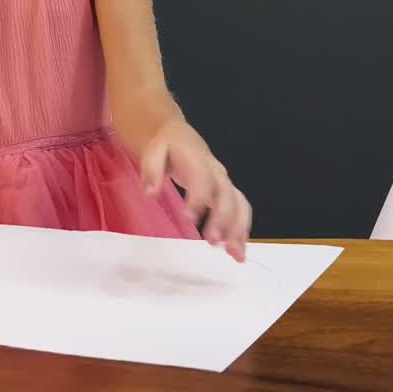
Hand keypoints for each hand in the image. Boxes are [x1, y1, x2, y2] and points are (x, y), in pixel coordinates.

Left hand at [142, 119, 250, 262]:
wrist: (182, 138)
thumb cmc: (167, 147)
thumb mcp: (153, 152)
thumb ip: (152, 171)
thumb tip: (150, 193)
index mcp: (198, 161)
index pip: (202, 179)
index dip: (198, 199)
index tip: (189, 218)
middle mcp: (217, 173)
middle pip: (226, 195)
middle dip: (223, 219)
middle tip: (212, 241)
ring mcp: (225, 184)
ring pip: (239, 204)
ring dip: (239, 229)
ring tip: (234, 253)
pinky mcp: (228, 194)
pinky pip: (241, 210)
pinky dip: (242, 231)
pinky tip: (239, 250)